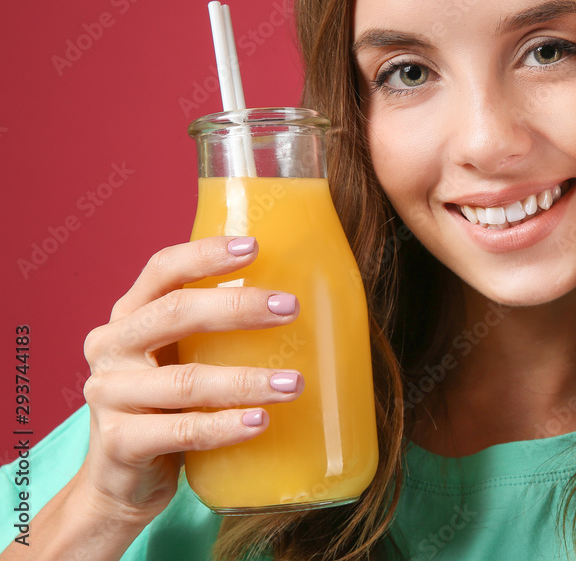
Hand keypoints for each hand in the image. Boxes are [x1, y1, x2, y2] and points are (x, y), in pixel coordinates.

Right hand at [78, 236, 304, 525]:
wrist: (123, 481)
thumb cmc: (170, 406)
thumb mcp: (184, 357)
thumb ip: (219, 331)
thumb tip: (315, 302)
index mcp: (130, 314)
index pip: (163, 269)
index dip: (206, 254)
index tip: (255, 246)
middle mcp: (112, 346)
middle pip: (176, 313)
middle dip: (237, 307)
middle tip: (291, 308)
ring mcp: (109, 394)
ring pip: (186, 381)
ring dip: (246, 380)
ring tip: (294, 383)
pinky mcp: (119, 443)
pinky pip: (180, 431)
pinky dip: (224, 426)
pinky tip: (260, 421)